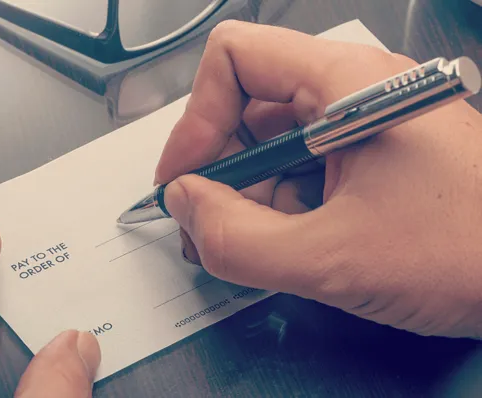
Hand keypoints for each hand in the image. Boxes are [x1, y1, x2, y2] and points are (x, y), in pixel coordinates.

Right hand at [155, 21, 481, 338]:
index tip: (185, 178)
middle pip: (246, 104)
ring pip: (271, 141)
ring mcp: (362, 124)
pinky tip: (280, 243)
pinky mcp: (371, 156)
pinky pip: (301, 166)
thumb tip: (186, 207)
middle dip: (216, 168)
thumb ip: (237, 239)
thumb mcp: (333, 258)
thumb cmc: (473, 252)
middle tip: (204, 223)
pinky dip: (277, 204)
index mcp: (347, 84)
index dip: (196, 119)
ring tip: (244, 244)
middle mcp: (353, 92)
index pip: (235, 58)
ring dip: (244, 194)